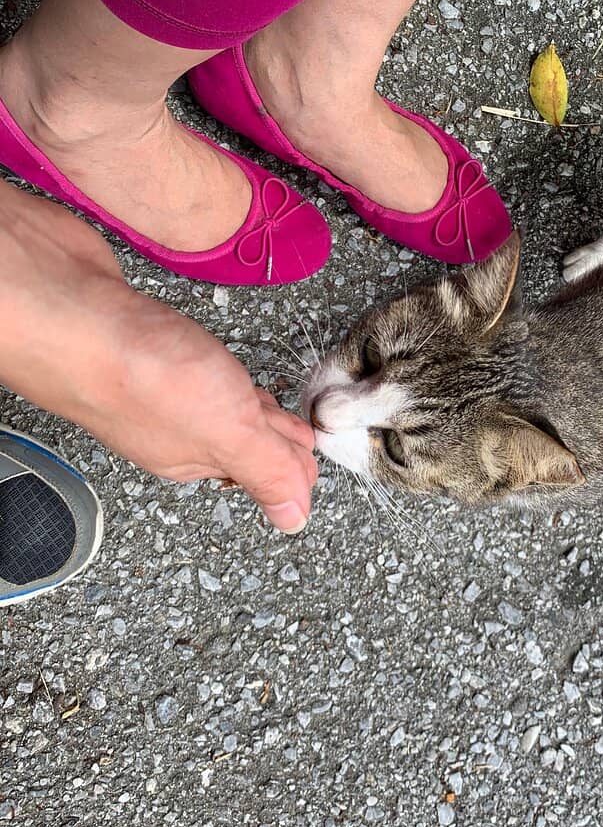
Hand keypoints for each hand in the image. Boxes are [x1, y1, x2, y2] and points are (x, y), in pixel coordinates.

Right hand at [0, 182, 316, 531]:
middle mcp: (172, 424)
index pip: (259, 466)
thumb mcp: (228, 429)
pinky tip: (212, 359)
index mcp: (192, 457)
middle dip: (273, 438)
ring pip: (214, 398)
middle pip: (238, 433)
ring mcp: (155, 379)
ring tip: (269, 407)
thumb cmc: (135, 370)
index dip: (293, 463)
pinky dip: (214, 365)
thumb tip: (294, 519)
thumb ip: (265, 470)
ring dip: (245, 403)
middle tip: (301, 440)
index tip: (316, 464)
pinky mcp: (143, 337)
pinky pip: (189, 359)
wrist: (63, 306)